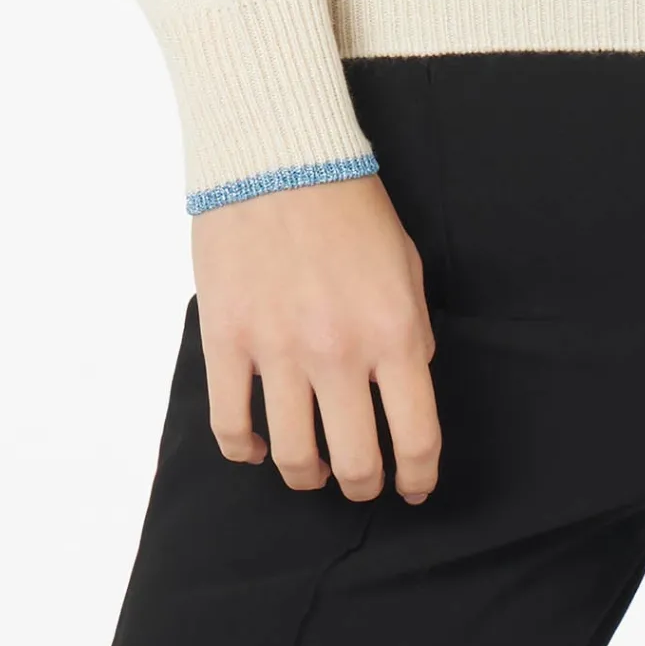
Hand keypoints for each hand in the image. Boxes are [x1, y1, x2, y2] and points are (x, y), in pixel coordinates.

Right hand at [191, 175, 440, 501]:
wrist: (278, 157)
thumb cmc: (349, 206)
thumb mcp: (406, 265)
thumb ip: (410, 330)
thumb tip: (406, 381)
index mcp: (394, 332)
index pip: (415, 436)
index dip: (417, 477)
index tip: (413, 488)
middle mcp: (338, 353)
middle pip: (355, 462)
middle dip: (364, 486)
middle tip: (363, 484)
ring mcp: (277, 351)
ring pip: (295, 456)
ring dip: (308, 476)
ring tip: (313, 472)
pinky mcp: (227, 341)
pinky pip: (231, 425)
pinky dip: (245, 451)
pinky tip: (258, 450)